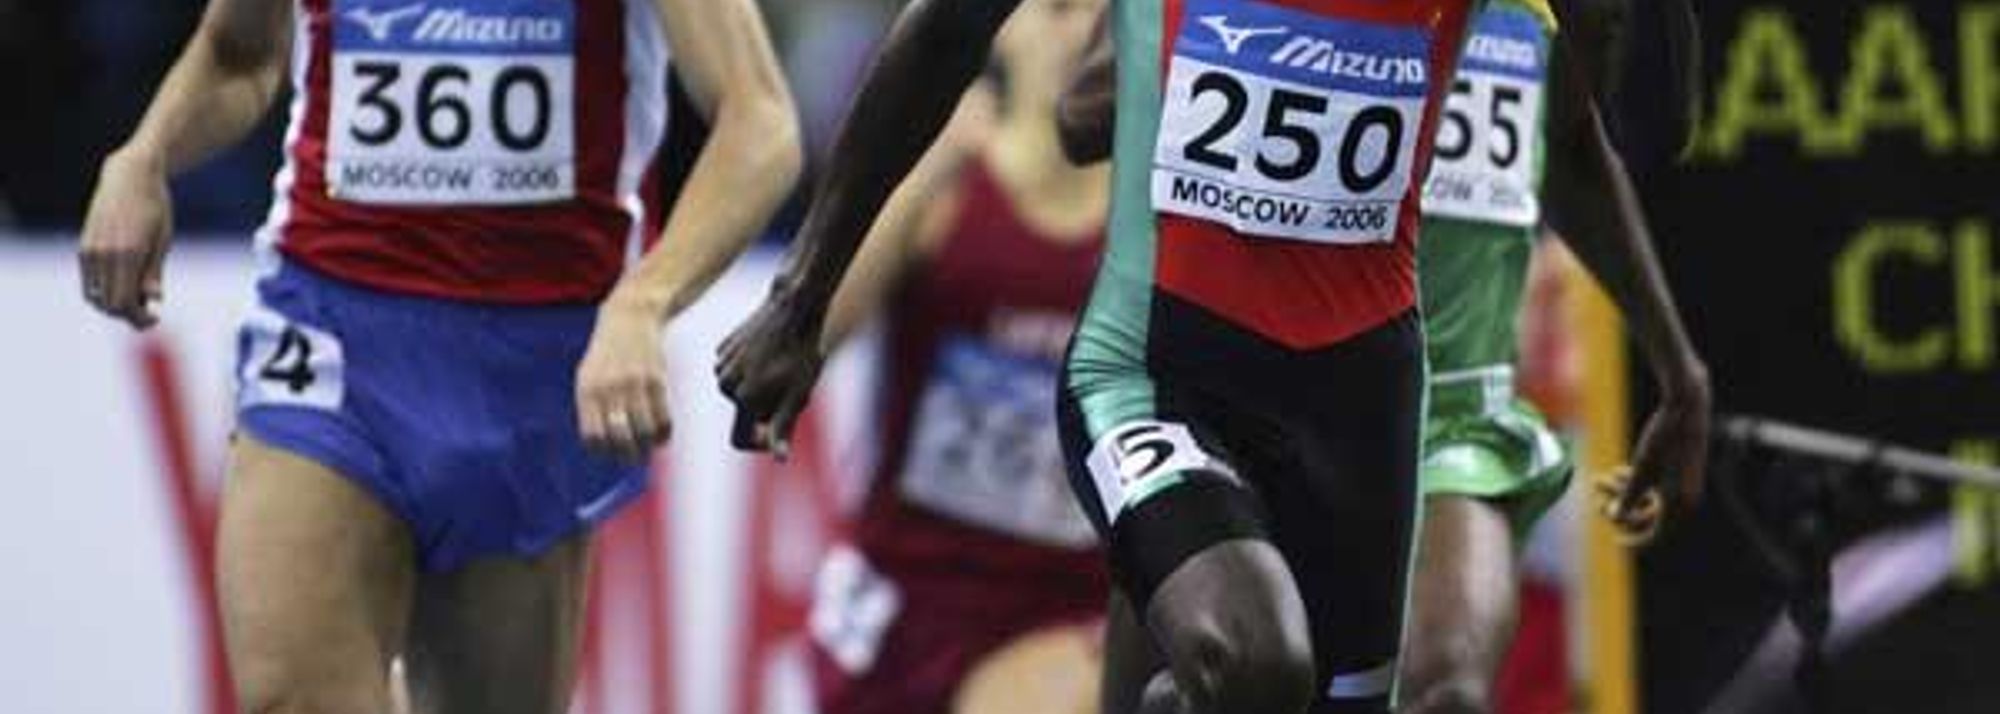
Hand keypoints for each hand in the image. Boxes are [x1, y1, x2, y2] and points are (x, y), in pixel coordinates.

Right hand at [79, 150, 172, 329]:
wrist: (129, 176)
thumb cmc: (155, 207)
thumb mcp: (163, 239)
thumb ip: (154, 271)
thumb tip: (155, 300)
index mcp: (127, 253)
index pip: (124, 302)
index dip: (139, 317)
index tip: (156, 317)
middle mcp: (103, 253)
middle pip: (109, 304)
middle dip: (128, 314)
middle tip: (150, 313)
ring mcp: (89, 250)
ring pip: (95, 296)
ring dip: (115, 305)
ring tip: (139, 299)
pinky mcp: (84, 246)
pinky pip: (89, 282)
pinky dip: (104, 291)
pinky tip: (125, 285)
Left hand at [576, 300, 672, 461]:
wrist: (630, 316)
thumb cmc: (607, 353)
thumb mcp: (588, 376)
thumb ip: (591, 408)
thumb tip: (601, 447)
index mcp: (587, 390)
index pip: (593, 437)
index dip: (603, 451)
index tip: (612, 450)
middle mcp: (608, 388)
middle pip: (619, 438)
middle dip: (629, 454)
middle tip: (635, 455)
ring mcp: (633, 384)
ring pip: (644, 432)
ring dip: (649, 446)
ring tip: (650, 444)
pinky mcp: (656, 379)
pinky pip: (662, 419)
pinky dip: (664, 434)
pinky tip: (663, 433)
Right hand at [715, 290, 822, 456]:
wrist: (793, 310)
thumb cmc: (802, 354)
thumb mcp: (798, 394)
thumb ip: (784, 428)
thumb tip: (780, 458)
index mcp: (744, 399)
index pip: (740, 440)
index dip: (760, 443)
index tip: (778, 432)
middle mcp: (726, 385)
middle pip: (744, 413)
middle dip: (766, 409)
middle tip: (792, 387)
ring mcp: (722, 365)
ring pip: (740, 392)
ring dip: (759, 389)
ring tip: (783, 369)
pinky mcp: (723, 348)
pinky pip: (736, 371)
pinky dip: (751, 369)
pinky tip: (770, 352)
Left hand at [1598, 369, 1711, 543]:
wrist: (1686, 404)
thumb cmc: (1662, 438)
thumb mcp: (1641, 470)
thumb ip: (1628, 498)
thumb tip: (1615, 518)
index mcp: (1681, 505)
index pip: (1656, 536)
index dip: (1634, 540)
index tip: (1615, 542)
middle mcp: (1687, 499)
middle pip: (1649, 517)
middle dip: (1621, 509)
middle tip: (1597, 500)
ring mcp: (1685, 485)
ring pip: (1649, 500)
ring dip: (1623, 493)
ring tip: (1600, 480)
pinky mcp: (1682, 470)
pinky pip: (1656, 488)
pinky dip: (1636, 483)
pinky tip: (1619, 471)